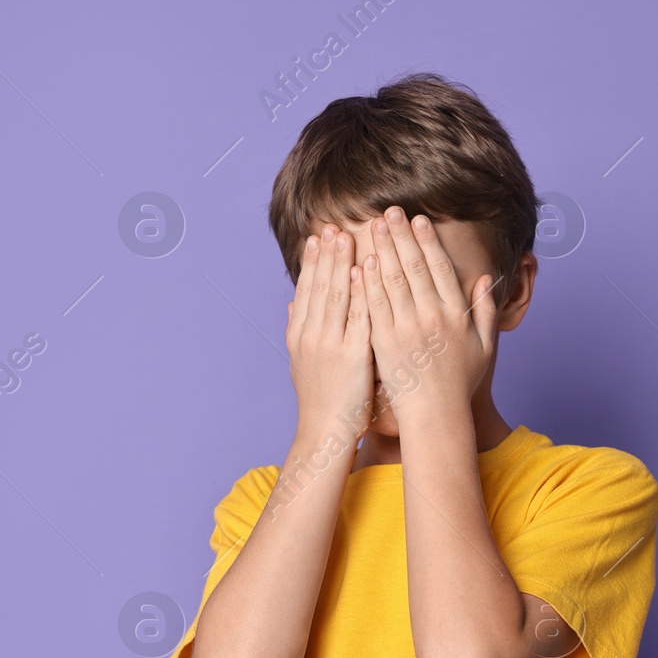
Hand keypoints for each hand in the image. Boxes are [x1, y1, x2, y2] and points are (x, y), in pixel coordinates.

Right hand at [286, 224, 373, 437]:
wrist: (324, 432)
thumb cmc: (320, 398)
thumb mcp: (301, 360)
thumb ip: (298, 328)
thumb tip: (292, 302)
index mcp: (299, 334)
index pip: (306, 289)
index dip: (312, 261)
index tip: (318, 236)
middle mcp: (311, 335)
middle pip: (319, 286)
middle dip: (326, 254)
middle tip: (333, 226)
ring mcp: (330, 344)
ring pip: (336, 295)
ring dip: (341, 263)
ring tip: (347, 236)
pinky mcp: (352, 354)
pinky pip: (358, 316)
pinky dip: (361, 291)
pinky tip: (365, 270)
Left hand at [362, 206, 495, 424]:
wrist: (435, 414)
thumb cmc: (460, 382)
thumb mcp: (484, 346)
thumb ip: (487, 310)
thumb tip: (486, 279)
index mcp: (456, 314)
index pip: (439, 268)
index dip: (428, 241)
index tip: (418, 220)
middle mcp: (432, 317)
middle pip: (414, 267)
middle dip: (401, 236)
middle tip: (390, 212)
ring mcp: (407, 329)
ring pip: (392, 281)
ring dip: (383, 250)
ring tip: (373, 226)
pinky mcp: (385, 342)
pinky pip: (375, 306)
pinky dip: (368, 282)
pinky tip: (362, 262)